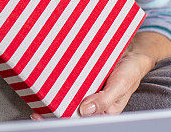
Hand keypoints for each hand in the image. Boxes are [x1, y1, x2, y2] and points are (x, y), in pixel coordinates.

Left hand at [29, 50, 153, 119]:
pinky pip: (70, 81)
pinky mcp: (83, 77)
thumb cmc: (131, 71)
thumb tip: (84, 110)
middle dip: (52, 110)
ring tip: (39, 93)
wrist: (133, 51)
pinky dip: (60, 80)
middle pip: (69, 110)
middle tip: (36, 108)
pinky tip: (50, 77)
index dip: (61, 120)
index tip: (43, 115)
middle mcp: (92, 103)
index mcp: (102, 112)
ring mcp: (86, 90)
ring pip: (68, 96)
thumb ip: (104, 100)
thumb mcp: (120, 86)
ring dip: (54, 95)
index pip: (78, 120)